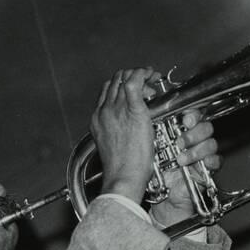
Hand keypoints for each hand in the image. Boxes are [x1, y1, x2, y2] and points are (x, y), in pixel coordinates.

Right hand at [90, 67, 159, 203]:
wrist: (122, 176)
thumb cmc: (121, 168)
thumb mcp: (111, 146)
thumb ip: (116, 131)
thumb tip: (128, 127)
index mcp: (97, 119)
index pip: (106, 91)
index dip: (121, 85)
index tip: (135, 88)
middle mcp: (104, 111)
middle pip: (114, 81)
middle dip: (131, 76)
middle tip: (146, 83)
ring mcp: (116, 109)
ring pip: (124, 77)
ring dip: (140, 74)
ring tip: (152, 80)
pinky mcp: (133, 110)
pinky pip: (135, 81)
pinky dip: (144, 73)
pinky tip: (152, 75)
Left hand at [150, 110, 221, 225]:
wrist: (162, 195)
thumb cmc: (156, 170)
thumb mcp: (151, 148)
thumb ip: (152, 132)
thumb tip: (145, 115)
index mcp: (181, 132)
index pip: (193, 116)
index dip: (193, 116)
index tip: (185, 120)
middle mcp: (194, 141)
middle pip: (205, 128)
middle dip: (193, 134)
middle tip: (179, 143)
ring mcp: (202, 154)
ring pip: (211, 143)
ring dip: (196, 150)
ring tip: (181, 160)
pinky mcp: (208, 169)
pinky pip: (217, 161)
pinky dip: (210, 161)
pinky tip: (200, 164)